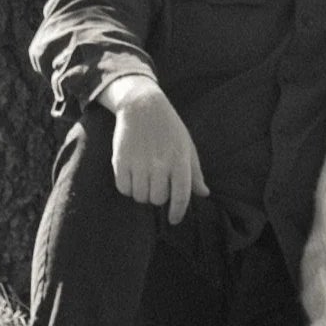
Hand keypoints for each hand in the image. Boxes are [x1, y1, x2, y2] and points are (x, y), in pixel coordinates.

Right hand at [104, 77, 205, 222]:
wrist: (142, 106)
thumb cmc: (169, 128)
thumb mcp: (187, 146)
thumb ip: (195, 172)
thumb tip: (204, 193)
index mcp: (179, 160)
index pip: (181, 196)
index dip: (178, 212)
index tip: (174, 219)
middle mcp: (160, 164)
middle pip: (157, 199)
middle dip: (158, 197)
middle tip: (157, 185)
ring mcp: (139, 163)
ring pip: (140, 196)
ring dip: (142, 193)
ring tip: (144, 179)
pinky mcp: (121, 161)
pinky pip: (123, 188)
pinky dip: (127, 187)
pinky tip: (132, 176)